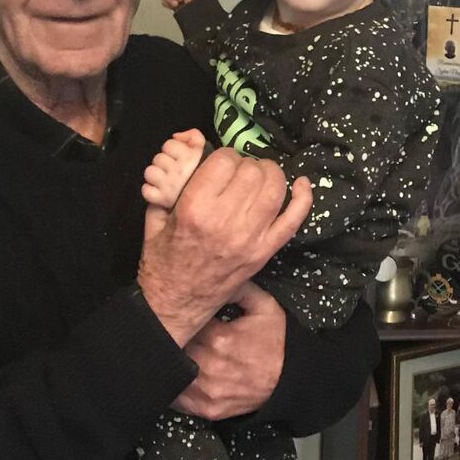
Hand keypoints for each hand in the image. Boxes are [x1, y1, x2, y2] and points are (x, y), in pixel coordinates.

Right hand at [138, 147, 311, 346]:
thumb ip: (172, 186)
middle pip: (252, 172)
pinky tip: (301, 184)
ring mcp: (250, 239)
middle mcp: (225, 222)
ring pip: (274, 189)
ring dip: (270, 174)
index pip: (224, 161)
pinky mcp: (265, 253)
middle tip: (238, 171)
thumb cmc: (161, 260)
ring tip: (260, 175)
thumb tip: (192, 158)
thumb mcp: (156, 217)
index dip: (224, 155)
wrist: (175, 304)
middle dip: (246, 164)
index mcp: (194, 209)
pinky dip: (303, 199)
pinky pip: (293, 221)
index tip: (220, 163)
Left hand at [141, 129, 205, 209]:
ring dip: (156, 176)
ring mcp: (169, 187)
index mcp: (191, 159)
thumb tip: (177, 136)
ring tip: (166, 180)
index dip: (174, 149)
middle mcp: (179, 172)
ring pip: (150, 172)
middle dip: (164, 163)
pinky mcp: (160, 200)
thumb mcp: (205, 151)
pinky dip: (150, 191)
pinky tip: (160, 191)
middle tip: (175, 171)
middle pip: (158, 158)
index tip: (182, 157)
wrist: (205, 204)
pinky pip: (146, 190)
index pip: (170, 144)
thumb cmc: (203, 175)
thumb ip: (195, 137)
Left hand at [171, 282, 284, 419]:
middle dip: (171, 336)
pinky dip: (175, 385)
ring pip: (172, 372)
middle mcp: (208, 367)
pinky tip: (178, 371)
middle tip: (170, 327)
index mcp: (219, 339)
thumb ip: (238, 288)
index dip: (177, 315)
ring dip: (170, 361)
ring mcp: (206, 391)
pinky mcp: (206, 409)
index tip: (176, 310)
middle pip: (173, 347)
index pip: (183, 323)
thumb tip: (215, 275)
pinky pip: (178, 400)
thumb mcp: (264, 307)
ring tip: (172, 348)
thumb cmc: (276, 343)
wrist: (290, 380)